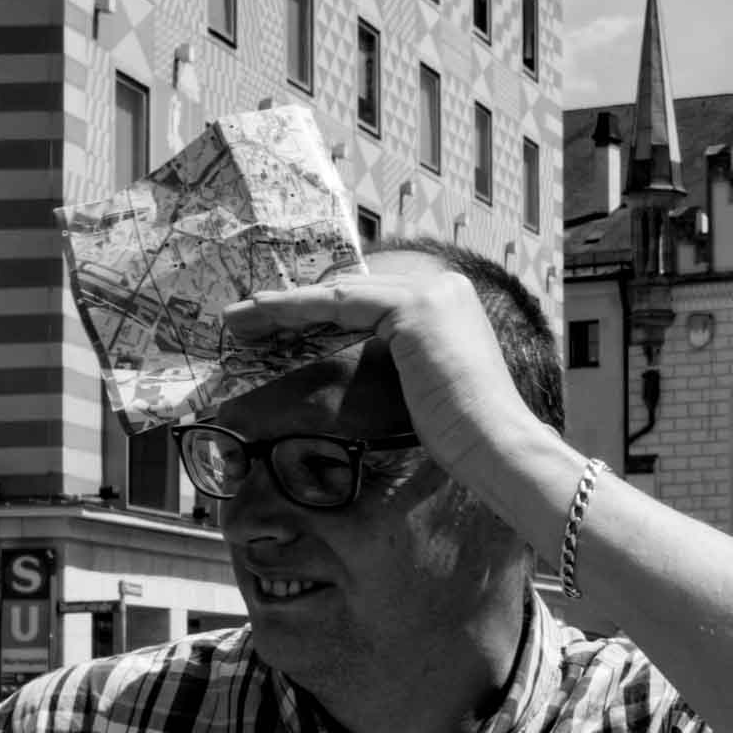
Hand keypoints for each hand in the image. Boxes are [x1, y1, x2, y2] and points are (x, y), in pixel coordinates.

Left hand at [224, 270, 543, 495]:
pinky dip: (294, 310)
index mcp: (446, 304)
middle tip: (246, 319)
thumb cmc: (464, 436)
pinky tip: (261, 319)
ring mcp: (428, 293)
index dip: (319, 313)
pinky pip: (337, 304)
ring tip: (238, 319)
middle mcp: (440, 288)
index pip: (369, 301)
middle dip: (294, 306)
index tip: (279, 328)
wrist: (495, 444)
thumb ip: (399, 370)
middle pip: (349, 292)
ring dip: (282, 306)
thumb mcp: (423, 392)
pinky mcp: (414, 308)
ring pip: (337, 294)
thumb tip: (359, 381)